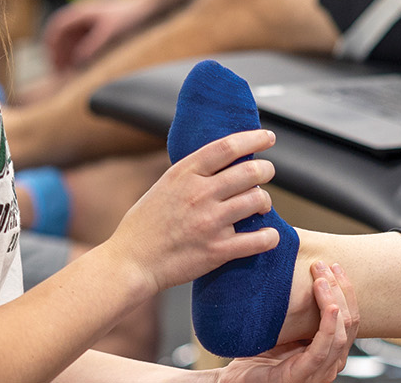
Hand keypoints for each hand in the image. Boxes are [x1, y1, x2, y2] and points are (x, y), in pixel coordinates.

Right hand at [42, 0, 155, 71]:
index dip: (51, 45)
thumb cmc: (129, 16)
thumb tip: (76, 60)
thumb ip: (92, 45)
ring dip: (67, 55)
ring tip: (69, 73)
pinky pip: (82, 42)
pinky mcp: (98, 28)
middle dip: (58, 54)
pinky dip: (78, 54)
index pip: (57, 26)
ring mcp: (89, 21)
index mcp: (81, 11)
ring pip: (71, 40)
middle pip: (61, 35)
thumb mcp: (109, 32)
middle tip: (59, 73)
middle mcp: (82, 15)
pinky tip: (83, 66)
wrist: (147, 6)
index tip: (52, 62)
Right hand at [99, 128, 279, 294]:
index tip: (268, 137)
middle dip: (266, 170)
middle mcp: (200, 194)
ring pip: (257, 200)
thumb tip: (220, 162)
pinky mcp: (217, 251)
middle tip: (266, 173)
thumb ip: (191, 175)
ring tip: (261, 205)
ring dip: (265, 201)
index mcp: (185, 174)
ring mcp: (210, 223)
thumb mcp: (163, 186)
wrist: (131, 262)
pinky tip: (268, 235)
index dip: (253, 138)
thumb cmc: (144, 225)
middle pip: (250, 171)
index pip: (227, 147)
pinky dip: (269, 236)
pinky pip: (258, 240)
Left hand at [216, 262, 359, 382]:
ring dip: (334, 300)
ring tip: (322, 279)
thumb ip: (301, 316)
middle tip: (325, 265)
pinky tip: (330, 306)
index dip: (345, 291)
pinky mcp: (304, 375)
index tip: (334, 266)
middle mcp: (330, 363)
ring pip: (340, 332)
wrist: (238, 382)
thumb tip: (304, 278)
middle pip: (349, 322)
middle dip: (340, 289)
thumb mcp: (286, 332)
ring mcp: (319, 372)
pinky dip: (329, 325)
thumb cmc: (260, 360)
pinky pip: (323, 348)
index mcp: (329, 352)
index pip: (350, 319)